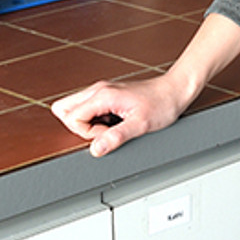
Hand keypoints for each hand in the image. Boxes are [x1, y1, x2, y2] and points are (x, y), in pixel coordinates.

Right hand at [50, 74, 191, 157]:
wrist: (174, 91)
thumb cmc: (162, 104)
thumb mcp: (141, 124)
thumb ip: (116, 137)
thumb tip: (95, 149)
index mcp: (103, 94)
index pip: (71, 117)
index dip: (86, 132)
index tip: (106, 133)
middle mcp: (99, 89)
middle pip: (65, 109)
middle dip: (80, 127)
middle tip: (104, 130)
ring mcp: (103, 91)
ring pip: (76, 109)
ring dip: (89, 124)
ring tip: (112, 125)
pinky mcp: (108, 95)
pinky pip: (89, 109)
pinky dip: (96, 120)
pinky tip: (115, 121)